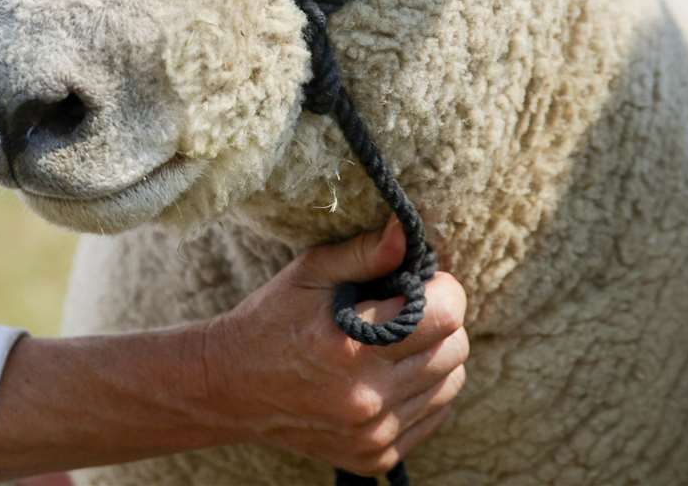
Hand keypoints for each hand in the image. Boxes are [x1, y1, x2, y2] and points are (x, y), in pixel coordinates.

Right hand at [200, 220, 469, 477]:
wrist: (231, 387)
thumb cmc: (272, 319)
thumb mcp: (309, 274)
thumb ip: (363, 253)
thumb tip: (405, 231)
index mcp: (350, 347)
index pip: (444, 315)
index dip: (442, 289)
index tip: (422, 282)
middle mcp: (365, 397)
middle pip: (455, 349)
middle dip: (439, 321)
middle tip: (406, 310)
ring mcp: (373, 434)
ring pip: (451, 384)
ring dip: (434, 357)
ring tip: (396, 343)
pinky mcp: (376, 456)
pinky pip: (434, 415)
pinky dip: (422, 390)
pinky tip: (388, 374)